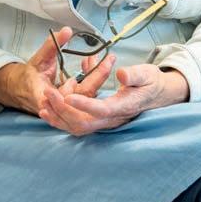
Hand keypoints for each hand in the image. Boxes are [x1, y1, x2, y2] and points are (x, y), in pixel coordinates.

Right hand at [0, 28, 115, 115]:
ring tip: (105, 57)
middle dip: (98, 75)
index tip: (91, 66)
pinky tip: (94, 62)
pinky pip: (85, 91)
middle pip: (82, 94)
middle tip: (110, 58)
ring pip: (86, 93)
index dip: (78, 84)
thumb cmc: (30, 75)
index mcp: (44, 96)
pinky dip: (90, 76)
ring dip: (96, 74)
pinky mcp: (73, 102)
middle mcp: (58, 104)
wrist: (24, 89)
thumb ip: (51, 45)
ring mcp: (67, 105)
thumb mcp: (38, 58)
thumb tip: (67, 30)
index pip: (65, 94)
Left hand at [39, 64, 188, 136]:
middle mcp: (112, 118)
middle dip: (64, 110)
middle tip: (49, 93)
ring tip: (44, 102)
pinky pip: (76, 125)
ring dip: (59, 116)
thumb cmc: (151, 82)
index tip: (67, 95)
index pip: (101, 109)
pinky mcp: (98, 120)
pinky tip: (47, 111)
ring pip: (77, 127)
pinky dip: (60, 120)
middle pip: (84, 123)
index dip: (84, 104)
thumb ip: (134, 75)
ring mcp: (105, 122)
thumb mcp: (147, 74)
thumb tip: (121, 73)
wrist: (156, 94)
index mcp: (123, 107)